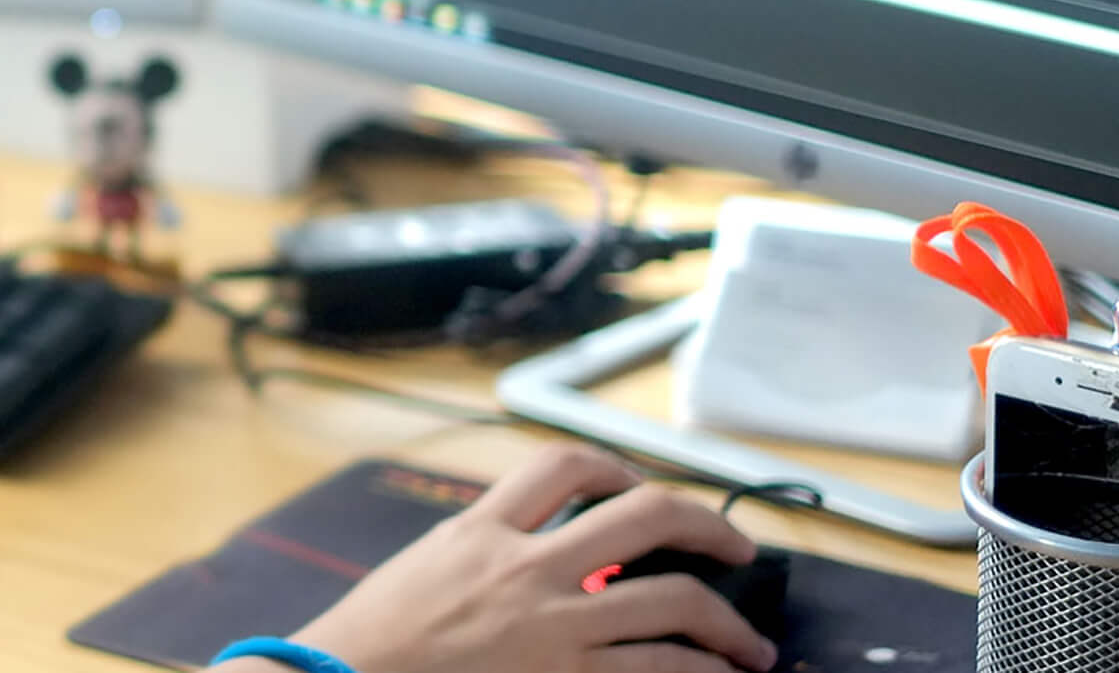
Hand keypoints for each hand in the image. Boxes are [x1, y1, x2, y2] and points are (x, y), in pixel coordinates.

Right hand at [271, 446, 776, 672]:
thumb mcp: (422, 571)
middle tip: (734, 547)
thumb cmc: (370, 643)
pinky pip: (661, 667)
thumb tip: (542, 556)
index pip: (560, 466)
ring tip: (748, 645)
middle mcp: (523, 568)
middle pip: (642, 515)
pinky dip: (702, 671)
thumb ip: (481, 553)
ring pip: (672, 599)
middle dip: (706, 526)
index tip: (637, 487)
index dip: (615, 467)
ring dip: (726, 624)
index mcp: (478, 531)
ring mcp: (551, 626)